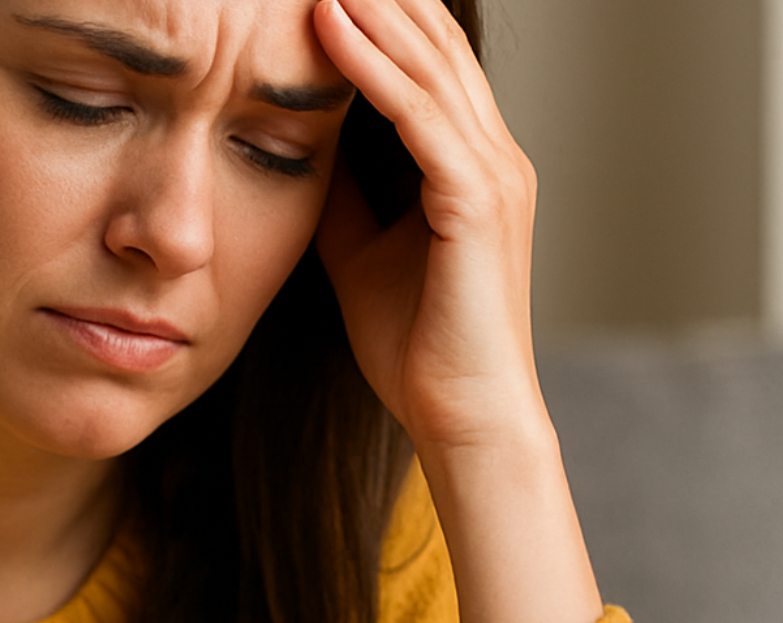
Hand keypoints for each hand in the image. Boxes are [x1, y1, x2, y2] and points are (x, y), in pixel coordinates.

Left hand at [313, 0, 603, 622]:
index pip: (426, 67)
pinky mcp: (476, 204)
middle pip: (433, 48)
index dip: (379, 20)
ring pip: (430, 68)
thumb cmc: (415, 341)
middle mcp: (492, 157)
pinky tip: (334, 29)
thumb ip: (344, 192)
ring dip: (374, 13)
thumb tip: (298, 145)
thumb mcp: (361, 247)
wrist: (457, 414)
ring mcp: (491, 177)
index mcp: (469, 167)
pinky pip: (421, 119)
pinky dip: (376, 70)